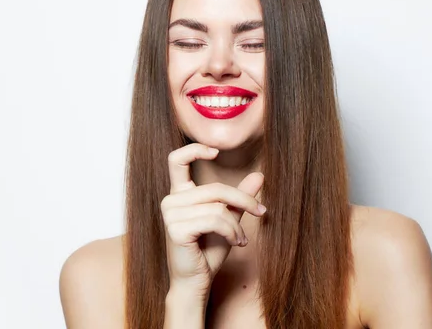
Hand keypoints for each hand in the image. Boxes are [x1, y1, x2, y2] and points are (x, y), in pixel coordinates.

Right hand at [161, 143, 265, 295]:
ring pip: (218, 206)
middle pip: (216, 188)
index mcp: (179, 195)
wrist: (197, 281)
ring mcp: (171, 214)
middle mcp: (171, 201)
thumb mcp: (229, 219)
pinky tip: (236, 243)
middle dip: (243, 200)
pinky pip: (214, 220)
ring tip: (241, 239)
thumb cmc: (209, 251)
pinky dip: (231, 232)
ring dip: (237, 224)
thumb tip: (260, 175)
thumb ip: (240, 197)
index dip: (195, 150)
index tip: (216, 152)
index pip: (177, 160)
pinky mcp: (176, 229)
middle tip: (261, 212)